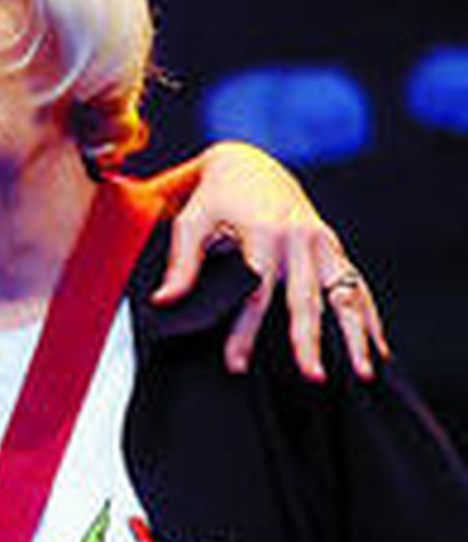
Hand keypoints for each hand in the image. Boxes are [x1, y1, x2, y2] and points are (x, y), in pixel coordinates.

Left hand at [150, 141, 388, 381]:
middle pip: (306, 298)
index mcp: (263, 232)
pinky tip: (377, 349)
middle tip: (313, 377)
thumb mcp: (191, 220)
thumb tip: (164, 301)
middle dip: (309, 341)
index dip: (245, 331)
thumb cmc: (214, 196)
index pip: (254, 292)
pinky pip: (356, 286)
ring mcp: (323, 243)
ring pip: (344, 294)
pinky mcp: (334, 248)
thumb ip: (182, 263)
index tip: (236, 365)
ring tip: (364, 373)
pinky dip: (369, 317)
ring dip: (356, 334)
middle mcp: (299, 238)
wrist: (250, 164)